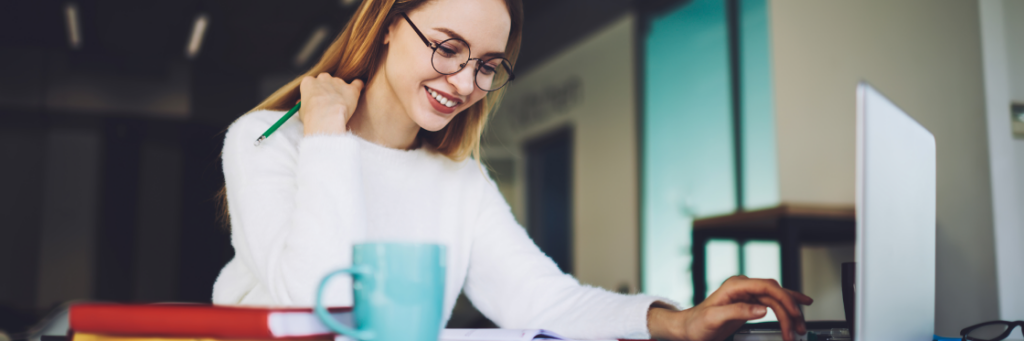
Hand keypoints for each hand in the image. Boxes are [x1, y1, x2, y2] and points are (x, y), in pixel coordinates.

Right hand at [298, 72, 363, 135]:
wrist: (326, 119)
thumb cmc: (312, 117)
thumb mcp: (301, 111)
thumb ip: (304, 104)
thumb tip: (302, 103)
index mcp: (308, 82)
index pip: (311, 84)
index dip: (314, 94)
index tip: (316, 102)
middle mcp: (323, 78)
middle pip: (326, 80)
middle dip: (327, 90)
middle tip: (329, 103)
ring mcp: (338, 82)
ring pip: (340, 83)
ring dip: (341, 91)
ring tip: (341, 105)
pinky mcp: (351, 89)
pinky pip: (358, 83)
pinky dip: (358, 86)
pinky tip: (359, 89)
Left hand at [647, 275, 812, 340]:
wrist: (688, 328)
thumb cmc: (697, 323)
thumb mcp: (714, 318)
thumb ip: (738, 311)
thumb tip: (762, 309)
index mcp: (735, 286)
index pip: (766, 286)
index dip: (784, 298)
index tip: (793, 312)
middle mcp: (743, 287)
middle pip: (775, 293)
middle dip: (790, 310)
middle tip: (797, 327)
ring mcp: (747, 295)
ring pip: (776, 300)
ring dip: (789, 314)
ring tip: (798, 328)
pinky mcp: (749, 304)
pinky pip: (772, 305)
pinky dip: (784, 312)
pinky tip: (795, 312)